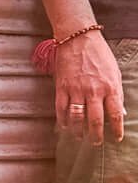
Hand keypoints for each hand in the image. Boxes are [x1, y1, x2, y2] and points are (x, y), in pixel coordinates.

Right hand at [55, 28, 124, 144]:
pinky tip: (64, 126)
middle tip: (96, 143)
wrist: (78, 38)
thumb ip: (117, 92)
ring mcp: (76, 90)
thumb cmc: (99, 54)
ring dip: (78, 131)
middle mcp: (93, 91)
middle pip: (96, 120)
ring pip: (77, 118)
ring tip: (80, 137)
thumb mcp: (115, 72)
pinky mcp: (62, 87)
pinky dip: (62, 120)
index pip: (115, 114)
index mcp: (110, 87)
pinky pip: (61, 108)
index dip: (117, 129)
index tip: (116, 138)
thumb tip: (121, 112)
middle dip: (97, 135)